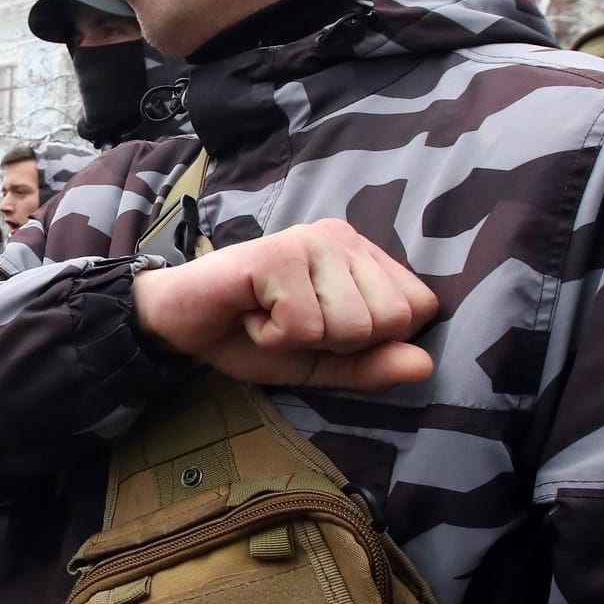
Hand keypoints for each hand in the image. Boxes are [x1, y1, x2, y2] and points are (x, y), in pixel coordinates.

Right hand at [133, 218, 438, 392]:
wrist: (178, 324)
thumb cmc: (249, 335)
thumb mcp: (320, 362)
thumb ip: (371, 366)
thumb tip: (425, 366)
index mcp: (363, 255)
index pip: (419, 308)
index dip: (372, 339)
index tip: (320, 327)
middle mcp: (343, 238)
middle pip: (391, 320)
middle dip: (338, 342)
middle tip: (291, 322)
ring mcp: (310, 241)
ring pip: (350, 325)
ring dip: (301, 339)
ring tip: (268, 316)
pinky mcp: (277, 254)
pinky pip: (303, 325)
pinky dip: (271, 336)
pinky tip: (249, 313)